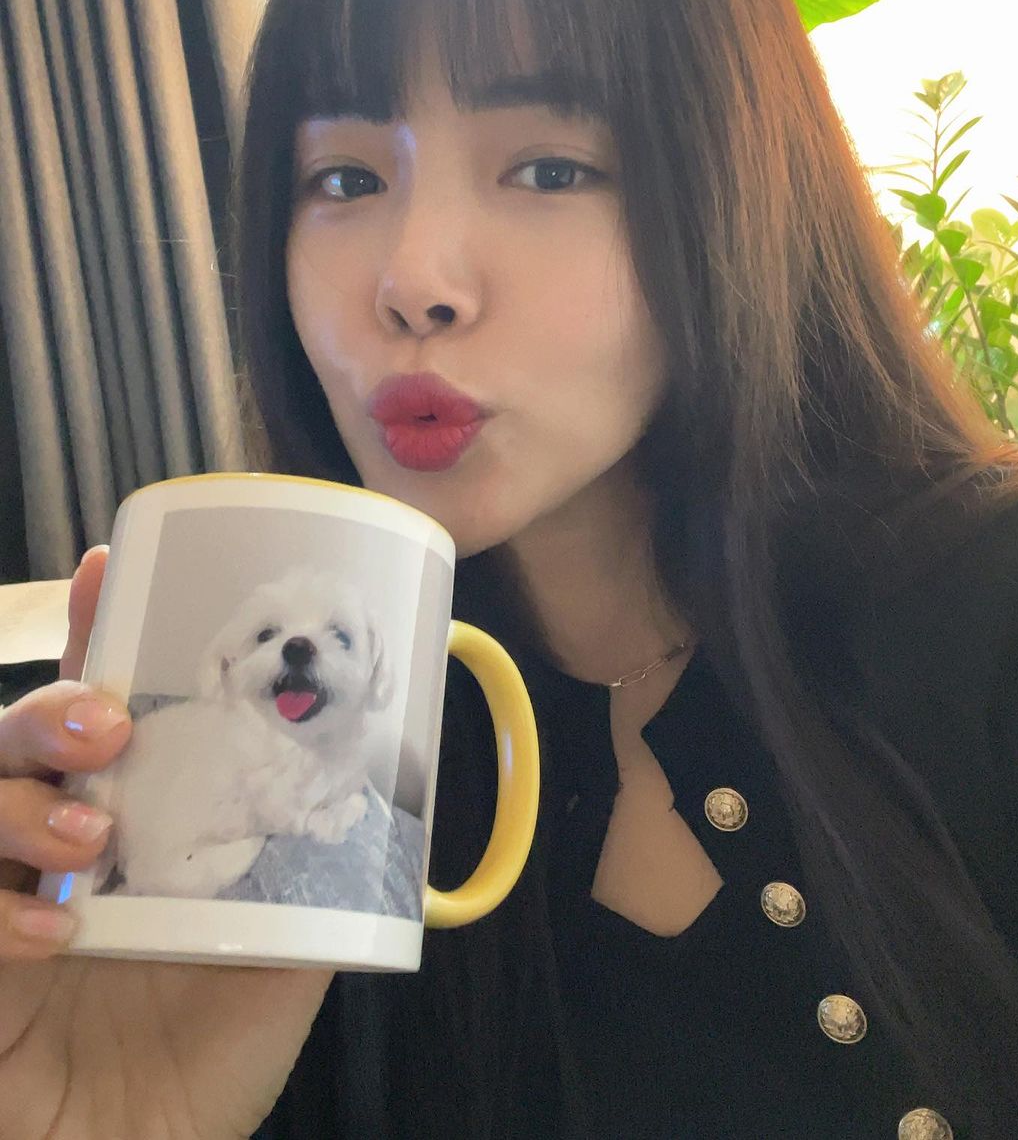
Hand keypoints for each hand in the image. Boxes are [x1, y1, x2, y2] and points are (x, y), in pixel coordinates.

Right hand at [0, 548, 332, 1139]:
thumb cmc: (210, 1063)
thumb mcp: (283, 951)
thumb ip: (310, 870)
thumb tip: (369, 789)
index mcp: (123, 828)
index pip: (92, 714)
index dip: (93, 635)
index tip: (113, 565)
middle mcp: (49, 855)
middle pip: (13, 739)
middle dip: (47, 709)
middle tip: (106, 724)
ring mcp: (0, 909)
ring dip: (17, 798)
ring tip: (92, 827)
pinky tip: (58, 934)